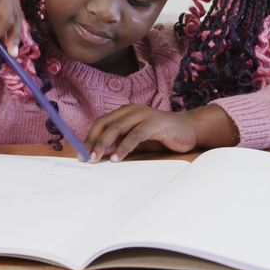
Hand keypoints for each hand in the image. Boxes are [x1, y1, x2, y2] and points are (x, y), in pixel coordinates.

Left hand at [83, 104, 238, 162]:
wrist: (188, 129)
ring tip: (97, 158)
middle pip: (105, 124)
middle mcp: (131, 110)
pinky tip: (117, 158)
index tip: (81, 154)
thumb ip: (119, 143)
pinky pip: (134, 135)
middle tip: (86, 158)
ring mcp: (143, 114)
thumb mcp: (136, 139)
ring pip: (116, 128)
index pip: (101, 123)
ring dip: (104, 145)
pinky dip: (124, 147)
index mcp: (125, 112)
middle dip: (93, 142)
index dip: (89, 137)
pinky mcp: (154, 123)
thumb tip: (99, 155)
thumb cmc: (160, 135)